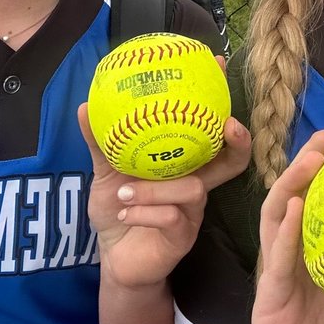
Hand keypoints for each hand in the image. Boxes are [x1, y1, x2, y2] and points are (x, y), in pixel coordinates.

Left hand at [78, 102, 250, 289]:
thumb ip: (101, 143)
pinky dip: (145, 212)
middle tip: (228, 125)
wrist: (113, 257)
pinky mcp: (183, 238)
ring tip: (124, 191)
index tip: (218, 66)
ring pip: (193, 190)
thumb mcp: (106, 172)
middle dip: (237, 142)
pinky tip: (125, 212)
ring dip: (155, 188)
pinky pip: (172, 218)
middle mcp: (195, 183)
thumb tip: (86, 106)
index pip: (210, 131)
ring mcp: (193, 212)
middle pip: (232, 161)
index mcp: (183, 163)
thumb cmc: (119, 208)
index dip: (220, 101)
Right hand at [252, 124, 323, 323]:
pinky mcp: (266, 302)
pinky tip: (296, 209)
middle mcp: (300, 264)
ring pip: (278, 218)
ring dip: (293, 183)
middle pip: (299, 197)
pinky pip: (273, 261)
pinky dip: (285, 232)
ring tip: (314, 157)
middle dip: (313, 159)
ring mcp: (280, 280)